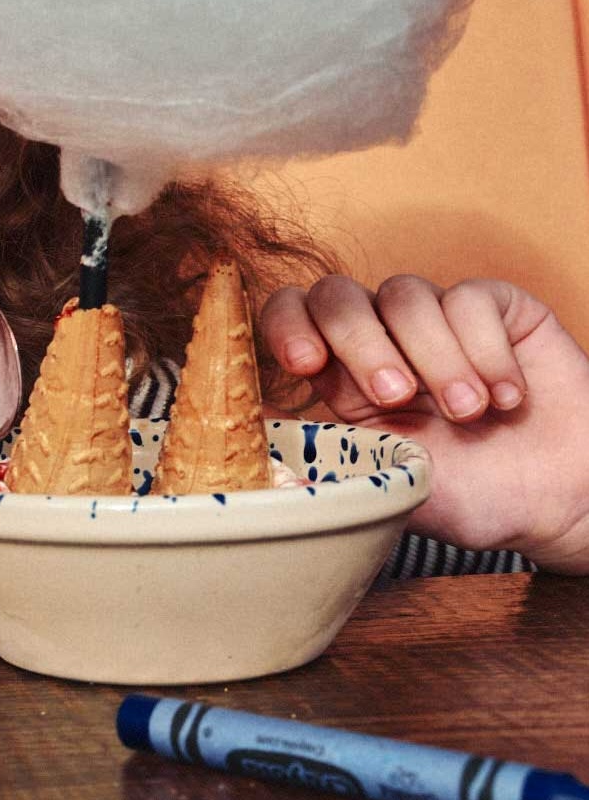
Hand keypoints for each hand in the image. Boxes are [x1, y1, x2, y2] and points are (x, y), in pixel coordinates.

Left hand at [260, 275, 588, 571]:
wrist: (562, 504)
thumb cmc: (472, 499)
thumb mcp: (384, 488)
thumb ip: (323, 455)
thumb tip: (243, 426)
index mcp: (340, 376)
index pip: (289, 316)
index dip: (287, 326)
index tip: (305, 363)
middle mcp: (382, 337)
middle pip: (338, 295)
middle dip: (361, 342)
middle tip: (397, 397)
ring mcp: (438, 318)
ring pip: (407, 295)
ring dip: (436, 357)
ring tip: (471, 414)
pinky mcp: (498, 310)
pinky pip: (471, 298)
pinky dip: (488, 350)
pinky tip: (509, 397)